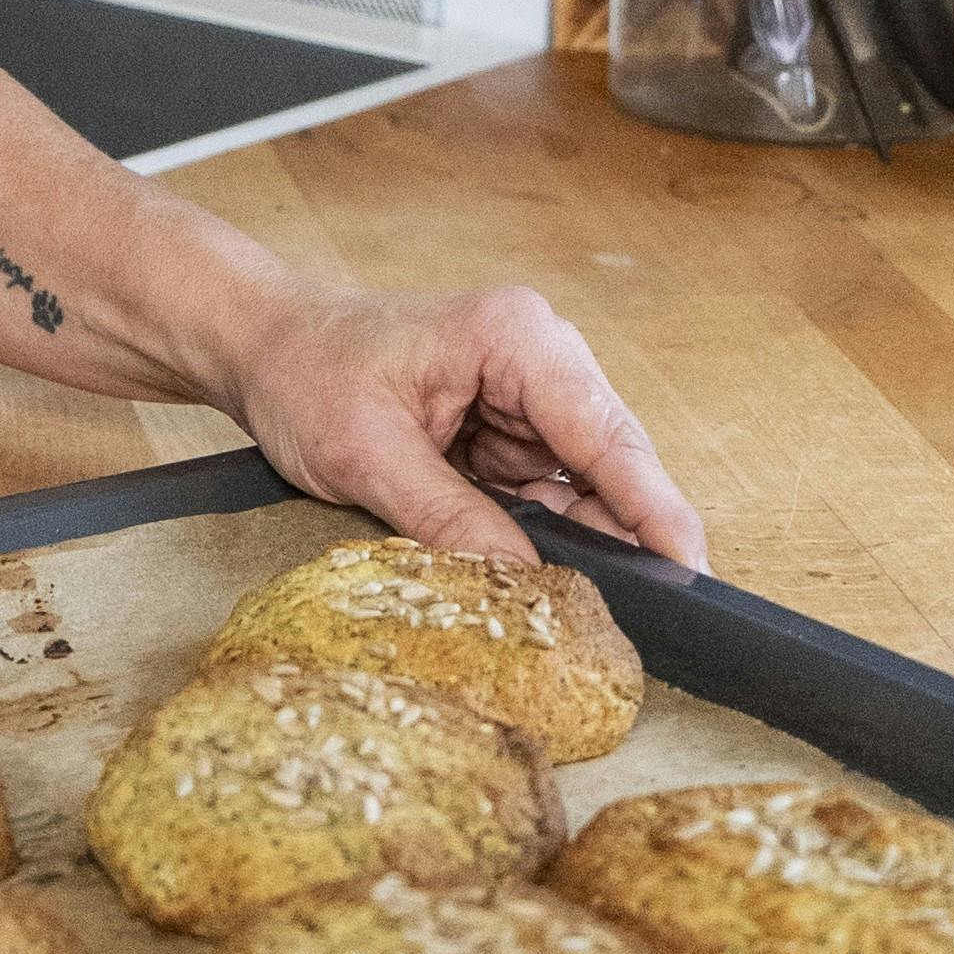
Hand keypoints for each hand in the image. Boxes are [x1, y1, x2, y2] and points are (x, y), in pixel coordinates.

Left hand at [219, 279, 707, 572]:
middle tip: (639, 615)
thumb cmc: (306, 374)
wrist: (263, 348)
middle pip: (611, 464)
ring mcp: (528, 397)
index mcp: (516, 338)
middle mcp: (539, 359)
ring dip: (575, 543)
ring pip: (584, 489)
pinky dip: (540, 536)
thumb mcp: (366, 455)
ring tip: (570, 605)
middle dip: (621, 536)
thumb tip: (526, 584)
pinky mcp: (508, 432)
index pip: (606, 434)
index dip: (653, 509)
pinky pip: (546, 496)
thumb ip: (448, 519)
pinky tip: (532, 578)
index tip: (690, 571)